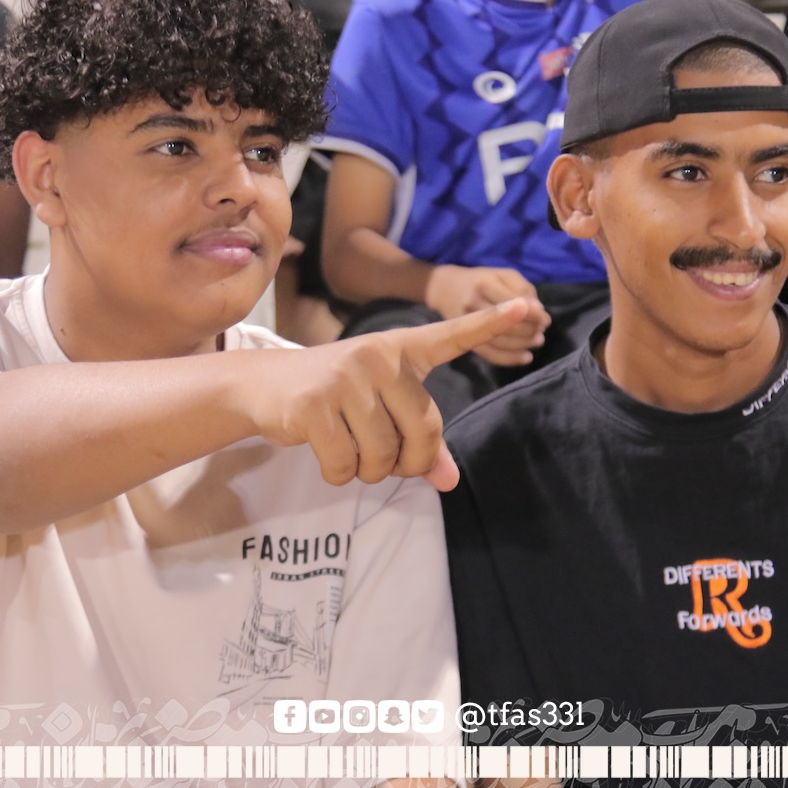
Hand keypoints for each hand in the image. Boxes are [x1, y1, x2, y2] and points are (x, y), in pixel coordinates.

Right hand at [241, 298, 531, 491]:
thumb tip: (449, 481)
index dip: (488, 324)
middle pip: (422, 434)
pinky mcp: (315, 404)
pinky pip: (345, 465)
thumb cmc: (334, 398)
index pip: (451, 336)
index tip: (524, 306)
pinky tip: (325, 453)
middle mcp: (378, 356)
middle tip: (384, 462)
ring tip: (348, 448)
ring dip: (367, 470)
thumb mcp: (380, 410)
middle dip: (406, 464)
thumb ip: (419, 441)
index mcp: (401, 351)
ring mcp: (346, 377)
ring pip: (383, 456)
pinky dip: (338, 474)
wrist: (263, 386)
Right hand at [424, 264, 551, 365]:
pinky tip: (526, 357)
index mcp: (485, 284)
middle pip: (507, 323)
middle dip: (530, 330)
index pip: (514, 303)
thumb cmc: (481, 280)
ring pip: (499, 340)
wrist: (445, 289)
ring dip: (523, 344)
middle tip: (541, 332)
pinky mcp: (464, 339)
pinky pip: (488, 354)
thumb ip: (523, 289)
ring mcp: (466, 323)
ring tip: (537, 342)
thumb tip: (539, 312)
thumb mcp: (502, 274)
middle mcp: (473, 304)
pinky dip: (509, 358)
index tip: (545, 320)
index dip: (534, 315)